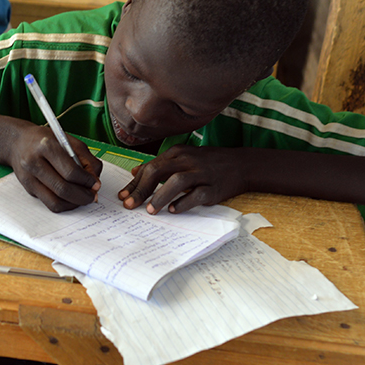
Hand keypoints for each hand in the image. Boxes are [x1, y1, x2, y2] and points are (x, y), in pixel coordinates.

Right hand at [8, 125, 102, 211]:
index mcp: (46, 146)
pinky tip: (72, 199)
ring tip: (84, 198)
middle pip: (63, 189)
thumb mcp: (69, 141)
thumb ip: (86, 159)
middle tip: (93, 196)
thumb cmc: (46, 140)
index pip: (70, 171)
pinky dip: (65, 205)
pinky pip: (50, 204)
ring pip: (55, 201)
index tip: (96, 184)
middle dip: (83, 196)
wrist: (17, 142)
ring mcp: (29, 178)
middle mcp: (34, 163)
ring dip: (74, 204)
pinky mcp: (28, 189)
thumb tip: (95, 181)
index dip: (87, 181)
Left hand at [119, 145, 247, 214]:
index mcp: (177, 153)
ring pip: (177, 181)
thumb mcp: (182, 158)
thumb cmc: (207, 163)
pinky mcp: (214, 187)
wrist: (241, 164)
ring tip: (150, 210)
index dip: (134, 183)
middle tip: (130, 205)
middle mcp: (187, 160)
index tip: (123, 197)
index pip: (150, 167)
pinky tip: (174, 210)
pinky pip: (197, 194)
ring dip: (161, 196)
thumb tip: (134, 172)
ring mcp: (202, 173)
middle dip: (141, 189)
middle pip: (158, 171)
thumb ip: (159, 165)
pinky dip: (184, 203)